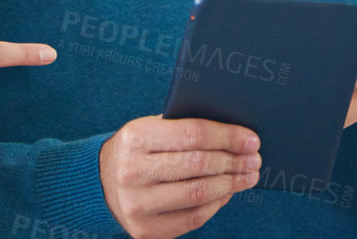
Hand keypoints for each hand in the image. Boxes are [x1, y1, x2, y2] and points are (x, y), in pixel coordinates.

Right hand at [99, 116, 261, 238]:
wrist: (100, 182)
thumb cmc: (139, 148)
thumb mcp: (151, 127)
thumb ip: (184, 127)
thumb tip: (236, 133)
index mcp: (136, 137)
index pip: (193, 134)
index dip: (227, 137)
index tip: (251, 139)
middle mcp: (132, 171)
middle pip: (199, 166)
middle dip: (234, 161)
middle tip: (255, 159)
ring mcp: (137, 205)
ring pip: (199, 194)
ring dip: (231, 184)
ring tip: (248, 176)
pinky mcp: (144, 230)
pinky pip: (192, 218)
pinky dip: (216, 204)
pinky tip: (227, 192)